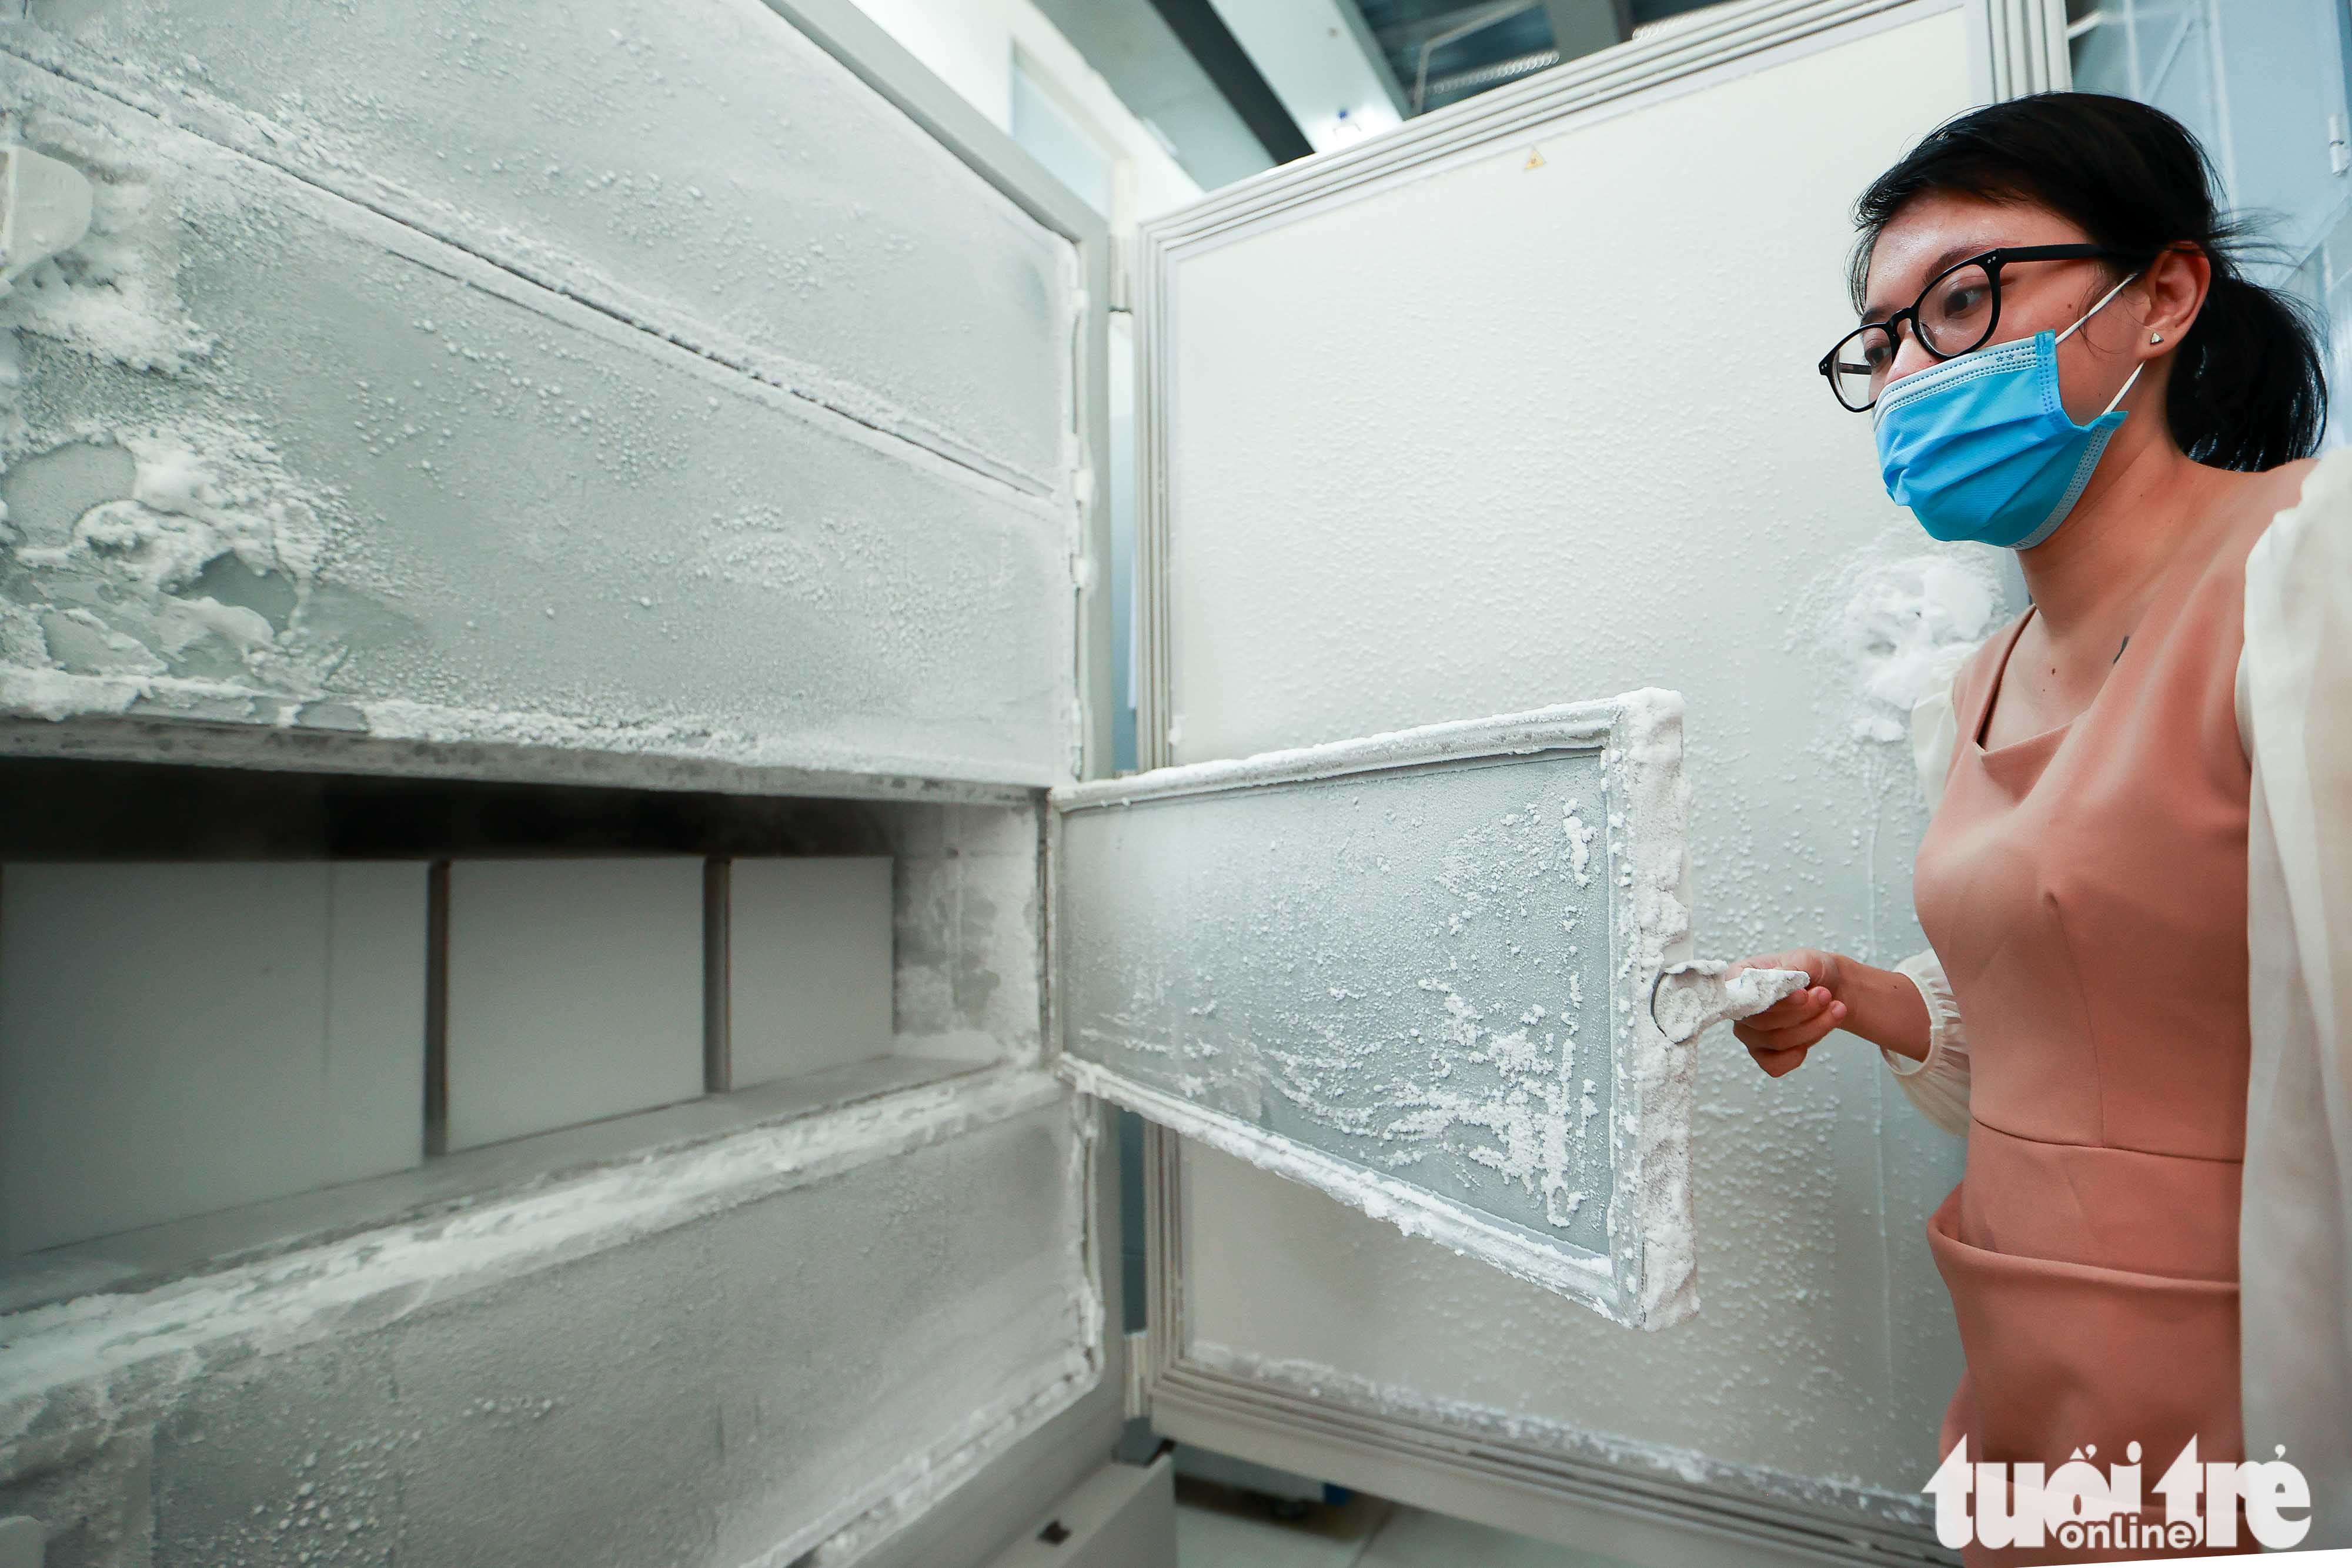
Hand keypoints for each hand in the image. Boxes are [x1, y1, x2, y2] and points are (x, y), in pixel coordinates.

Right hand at [1726, 948, 1848, 1077]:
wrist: (1829, 990)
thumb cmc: (1811, 971)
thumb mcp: (1805, 959)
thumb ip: (1790, 971)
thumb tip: (1777, 984)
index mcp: (1738, 978)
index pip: (1742, 997)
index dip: (1772, 1000)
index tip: (1803, 994)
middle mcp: (1738, 1008)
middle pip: (1762, 1022)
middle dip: (1802, 1012)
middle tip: (1826, 996)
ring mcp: (1749, 1034)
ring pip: (1776, 1042)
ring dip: (1813, 1027)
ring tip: (1835, 1008)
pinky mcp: (1763, 1054)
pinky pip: (1775, 1065)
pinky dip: (1799, 1053)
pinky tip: (1816, 1032)